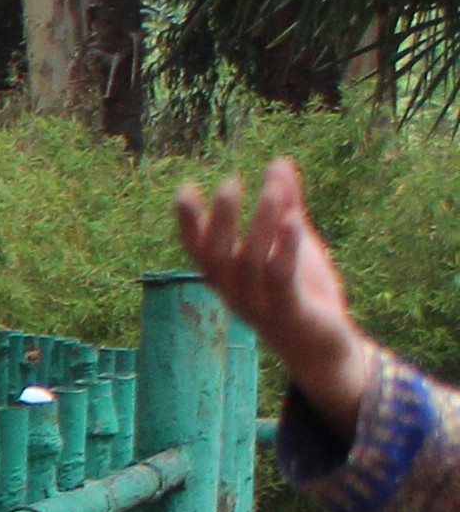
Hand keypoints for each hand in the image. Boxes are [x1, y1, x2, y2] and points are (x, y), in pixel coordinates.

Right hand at [173, 157, 389, 443]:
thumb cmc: (304, 293)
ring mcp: (259, 305)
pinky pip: (281, 279)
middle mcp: (235, 293)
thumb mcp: (295, 244)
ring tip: (272, 189)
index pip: (199, 250)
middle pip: (216, 255)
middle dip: (220, 220)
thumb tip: (279, 162)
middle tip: (229, 183)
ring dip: (260, 224)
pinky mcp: (289, 313)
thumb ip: (286, 205)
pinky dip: (285, 248)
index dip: (188, 223)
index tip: (186, 188)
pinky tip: (293, 219)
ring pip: (251, 262)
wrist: (327, 349)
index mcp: (228, 279)